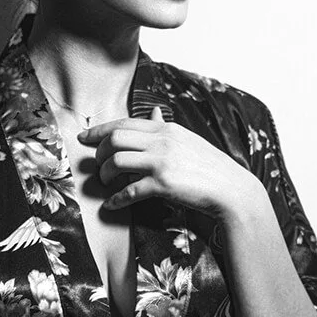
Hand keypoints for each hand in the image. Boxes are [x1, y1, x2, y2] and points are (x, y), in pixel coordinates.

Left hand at [77, 105, 264, 219]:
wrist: (231, 189)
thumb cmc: (208, 166)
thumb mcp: (187, 139)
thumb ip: (165, 126)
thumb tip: (153, 111)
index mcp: (166, 128)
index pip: (125, 123)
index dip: (100, 130)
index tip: (85, 138)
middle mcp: (162, 141)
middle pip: (115, 138)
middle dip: (100, 152)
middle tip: (98, 165)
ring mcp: (162, 162)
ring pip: (117, 161)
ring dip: (105, 173)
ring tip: (107, 182)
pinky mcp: (163, 184)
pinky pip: (129, 190)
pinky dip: (116, 199)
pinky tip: (111, 204)